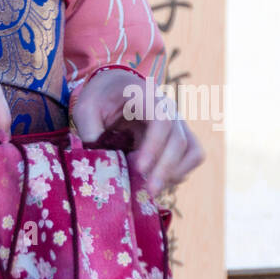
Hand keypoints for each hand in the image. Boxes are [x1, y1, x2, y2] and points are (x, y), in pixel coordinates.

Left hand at [70, 69, 204, 195]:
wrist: (115, 87)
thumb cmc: (100, 97)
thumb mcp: (86, 109)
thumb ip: (90, 132)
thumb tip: (98, 163)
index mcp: (146, 96)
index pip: (161, 121)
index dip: (153, 147)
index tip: (138, 167)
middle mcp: (169, 109)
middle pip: (179, 141)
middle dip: (165, 169)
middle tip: (148, 191)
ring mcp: (178, 123)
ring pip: (191, 151)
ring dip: (174, 173)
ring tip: (150, 187)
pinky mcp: (181, 137)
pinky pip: (192, 156)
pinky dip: (180, 172)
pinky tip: (157, 179)